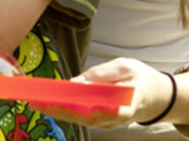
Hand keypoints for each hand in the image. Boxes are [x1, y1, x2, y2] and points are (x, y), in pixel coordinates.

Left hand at [34, 58, 172, 129]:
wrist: (152, 96)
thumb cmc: (138, 78)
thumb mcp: (126, 67)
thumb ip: (103, 74)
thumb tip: (78, 81)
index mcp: (130, 103)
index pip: (119, 112)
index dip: (107, 112)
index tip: (94, 108)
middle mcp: (116, 117)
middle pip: (89, 118)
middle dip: (65, 111)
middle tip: (43, 103)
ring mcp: (107, 121)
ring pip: (81, 119)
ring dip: (58, 112)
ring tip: (36, 102)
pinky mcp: (98, 119)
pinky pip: (79, 116)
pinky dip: (62, 110)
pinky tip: (45, 103)